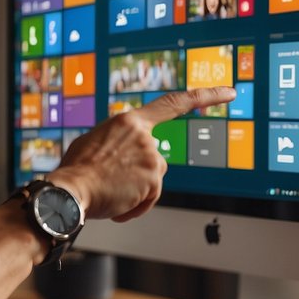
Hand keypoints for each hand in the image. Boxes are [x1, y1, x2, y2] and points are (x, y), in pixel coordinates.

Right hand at [50, 86, 235, 222]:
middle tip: (111, 181)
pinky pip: (150, 197)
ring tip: (109, 191)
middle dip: (139, 174)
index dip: (206, 97)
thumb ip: (117, 140)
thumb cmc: (76, 170)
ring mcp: (151, 157)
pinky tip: (116, 203)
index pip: (174, 103)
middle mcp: (144, 135)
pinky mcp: (154, 179)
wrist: (68, 190)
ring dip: (135, 190)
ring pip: (153, 179)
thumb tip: (123, 151)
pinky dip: (135, 205)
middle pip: (156, 158)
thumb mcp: (93, 142)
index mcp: (128, 121)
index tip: (230, 92)